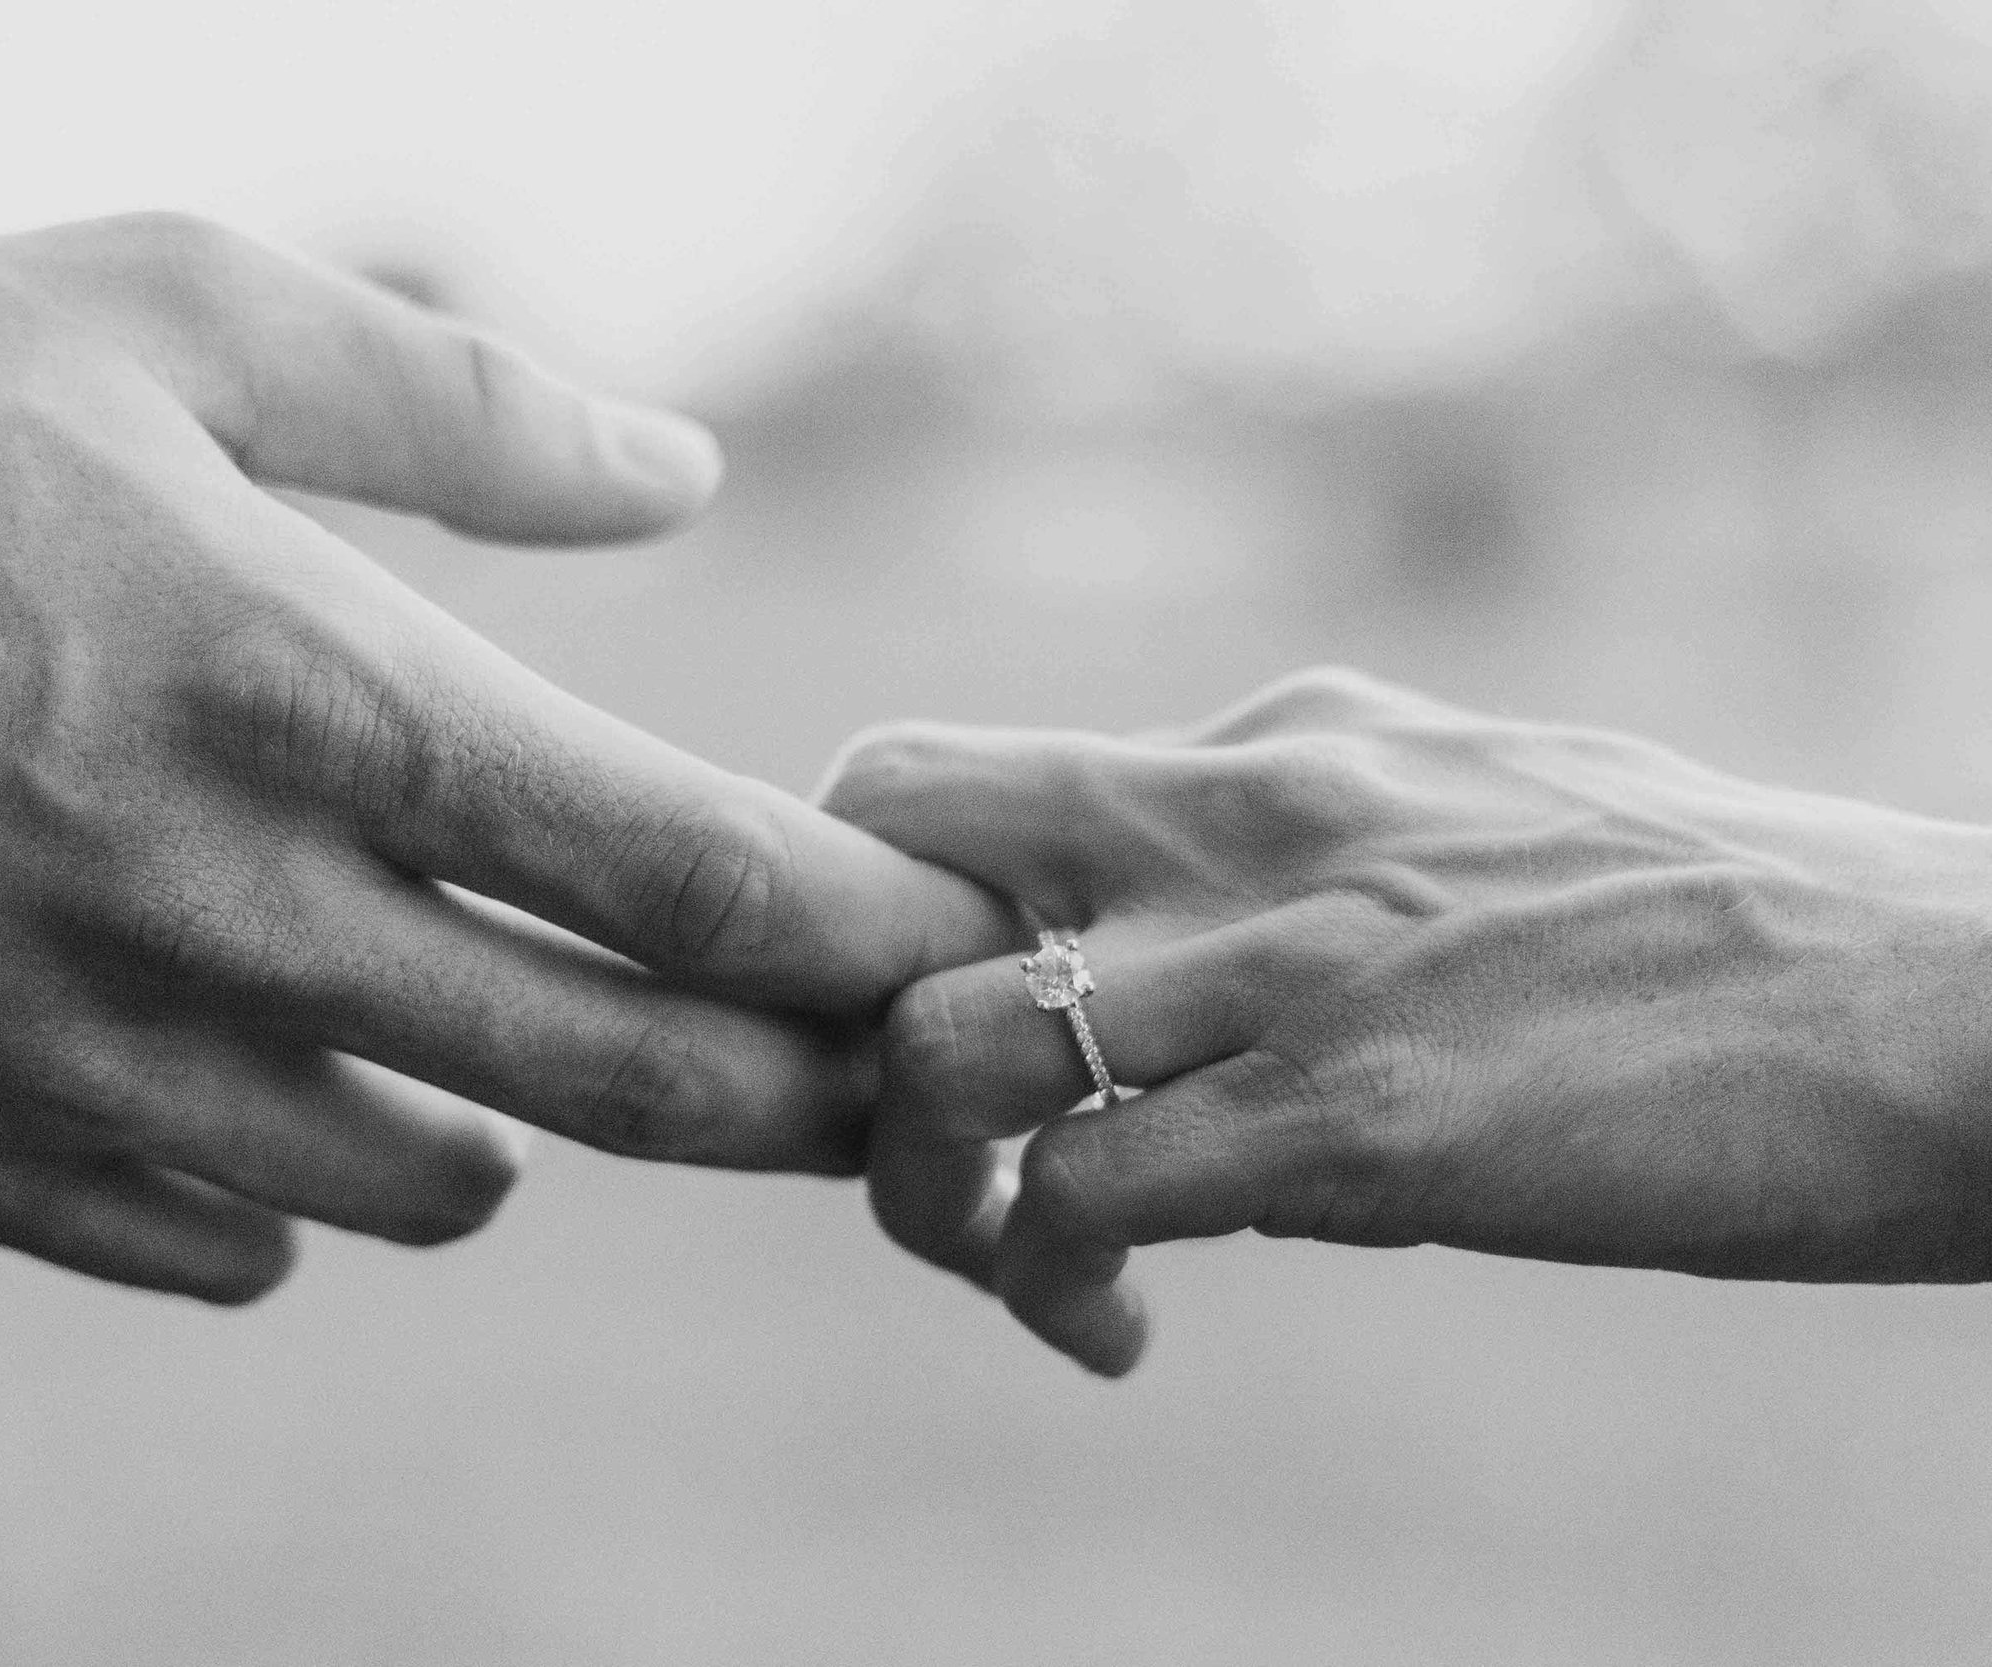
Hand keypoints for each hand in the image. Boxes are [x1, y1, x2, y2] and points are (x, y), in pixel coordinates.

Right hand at [0, 215, 1009, 1300]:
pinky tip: (278, 1073)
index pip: (684, 872)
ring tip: (506, 1018)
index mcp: (313, 694)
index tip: (948, 945)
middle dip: (791, 1096)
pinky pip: (233, 1246)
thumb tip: (684, 480)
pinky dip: (307, 1180)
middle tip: (868, 1078)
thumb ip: (453, 404)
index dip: (858, 930)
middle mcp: (235, 920)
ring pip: (436, 1184)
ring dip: (528, 1118)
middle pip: (624, 1081)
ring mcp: (101, 1070)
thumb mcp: (159, 309)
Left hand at [821, 668, 1991, 1374]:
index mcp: (1280, 743)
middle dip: (832, 995)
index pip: (954, 774)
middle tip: (905, 1125)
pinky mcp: (1356, 1117)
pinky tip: (1111, 1335)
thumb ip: (1303, 855)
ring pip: (939, 1040)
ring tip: (1004, 1257)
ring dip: (916, 1181)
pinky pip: (1081, 1202)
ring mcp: (1290, 960)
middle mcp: (1248, 812)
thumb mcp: (1472, 825)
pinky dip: (1044, 1285)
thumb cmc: (1725, 930)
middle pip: (885, 835)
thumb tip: (1177, 961)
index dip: (876, 902)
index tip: (927, 1017)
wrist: (1953, 1000)